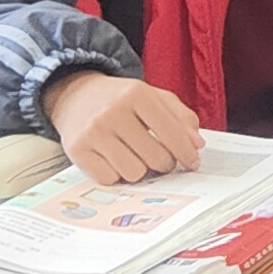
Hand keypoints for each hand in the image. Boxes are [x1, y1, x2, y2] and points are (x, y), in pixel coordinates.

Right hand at [44, 70, 204, 181]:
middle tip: (160, 157)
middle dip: (164, 163)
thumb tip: (197, 145)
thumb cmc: (120, 100)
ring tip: (135, 156)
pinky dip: (116, 174)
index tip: (192, 163)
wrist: (75, 96)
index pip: (172, 133)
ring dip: (140, 170)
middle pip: (156, 158)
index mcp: (136, 93)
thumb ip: (180, 117)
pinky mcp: (77, 151)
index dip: (187, 153)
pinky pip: (109, 179)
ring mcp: (92, 132)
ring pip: (134, 173)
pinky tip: (114, 160)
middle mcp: (112, 111)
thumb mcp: (152, 96)